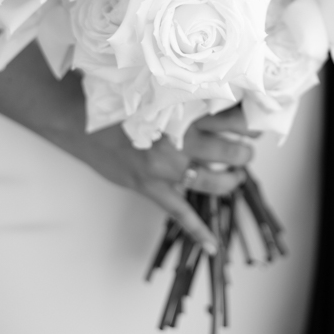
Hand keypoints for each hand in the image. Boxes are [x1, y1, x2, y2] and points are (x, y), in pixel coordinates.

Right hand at [81, 105, 256, 254]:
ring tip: (236, 177)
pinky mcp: (150, 187)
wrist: (78, 116)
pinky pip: (180, 213)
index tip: (256, 125)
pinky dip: (198, 231)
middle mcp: (180, 138)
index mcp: (184, 109)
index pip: (232, 118)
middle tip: (248, 151)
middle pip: (230, 150)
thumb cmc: (115, 96)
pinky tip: (213, 245)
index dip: (250, 124)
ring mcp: (166, 166)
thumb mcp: (154, 87)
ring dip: (231, 181)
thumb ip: (183, 95)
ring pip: (212, 180)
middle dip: (244, 153)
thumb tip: (214, 96)